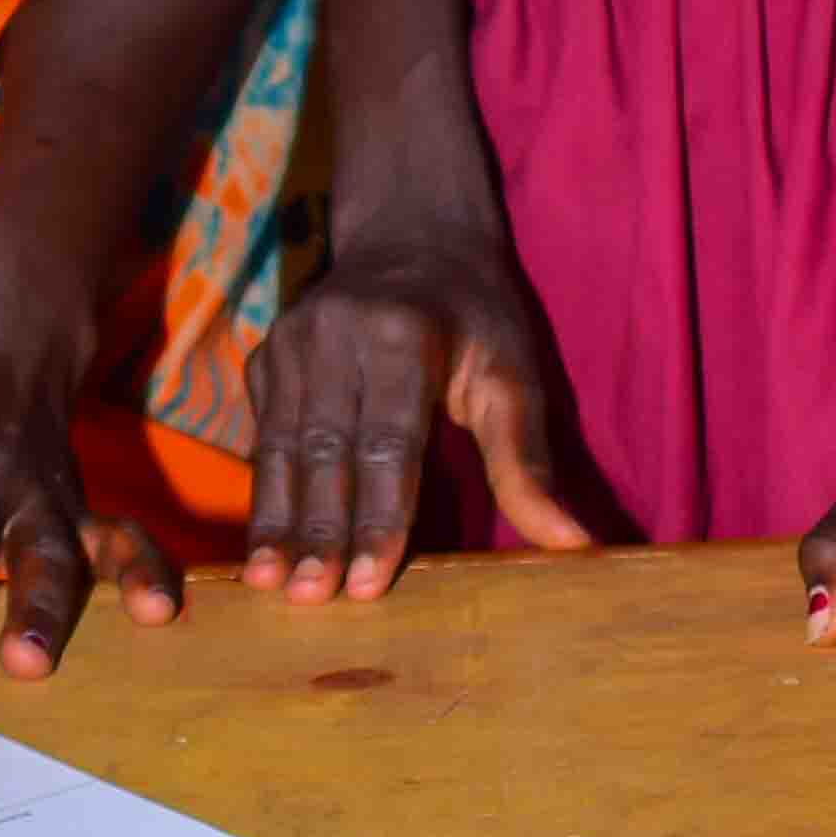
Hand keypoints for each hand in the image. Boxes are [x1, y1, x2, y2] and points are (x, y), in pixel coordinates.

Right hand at [242, 198, 593, 599]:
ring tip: (270, 584)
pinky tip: (262, 547)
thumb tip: (574, 546)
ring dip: (276, 521)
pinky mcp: (265, 355)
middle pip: (326, 450)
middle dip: (318, 531)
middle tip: (311, 600)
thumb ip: (527, 462)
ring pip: (280, 447)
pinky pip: (261, 434)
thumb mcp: (514, 376)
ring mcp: (291, 341)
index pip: (387, 442)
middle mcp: (336, 333)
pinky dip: (263, 492)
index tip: (365, 584)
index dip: (377, 517)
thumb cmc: (477, 318)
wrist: (412, 236)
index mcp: (404, 334)